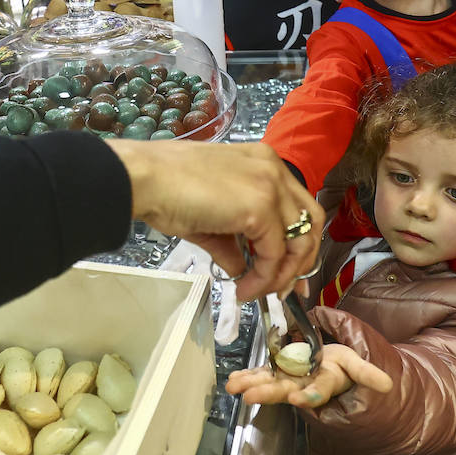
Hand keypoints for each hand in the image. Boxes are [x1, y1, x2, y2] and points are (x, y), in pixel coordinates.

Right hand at [106, 139, 325, 300]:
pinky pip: (275, 254)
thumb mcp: (209, 216)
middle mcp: (274, 168)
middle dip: (301, 260)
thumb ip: (232, 241)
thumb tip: (241, 269)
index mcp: (263, 162)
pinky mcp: (260, 207)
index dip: (298, 242)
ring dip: (281, 275)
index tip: (287, 273)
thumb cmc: (165, 189)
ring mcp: (270, 186)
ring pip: (299, 241)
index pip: (297, 206)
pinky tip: (243, 288)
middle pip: (311, 221)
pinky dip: (263, 277)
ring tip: (256, 292)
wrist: (144, 179)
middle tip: (283, 289)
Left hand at [225, 343, 392, 407]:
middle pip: (287, 388)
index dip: (309, 395)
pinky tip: (232, 378)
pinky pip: (262, 372)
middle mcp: (305, 383)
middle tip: (249, 396)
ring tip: (233, 386)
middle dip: (268, 392)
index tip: (296, 399)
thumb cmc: (345, 368)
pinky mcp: (278, 370)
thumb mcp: (357, 366)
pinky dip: (248, 374)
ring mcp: (289, 377)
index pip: (319, 390)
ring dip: (251, 383)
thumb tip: (387, 385)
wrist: (335, 369)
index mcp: (327, 382)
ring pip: (270, 380)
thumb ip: (367, 374)